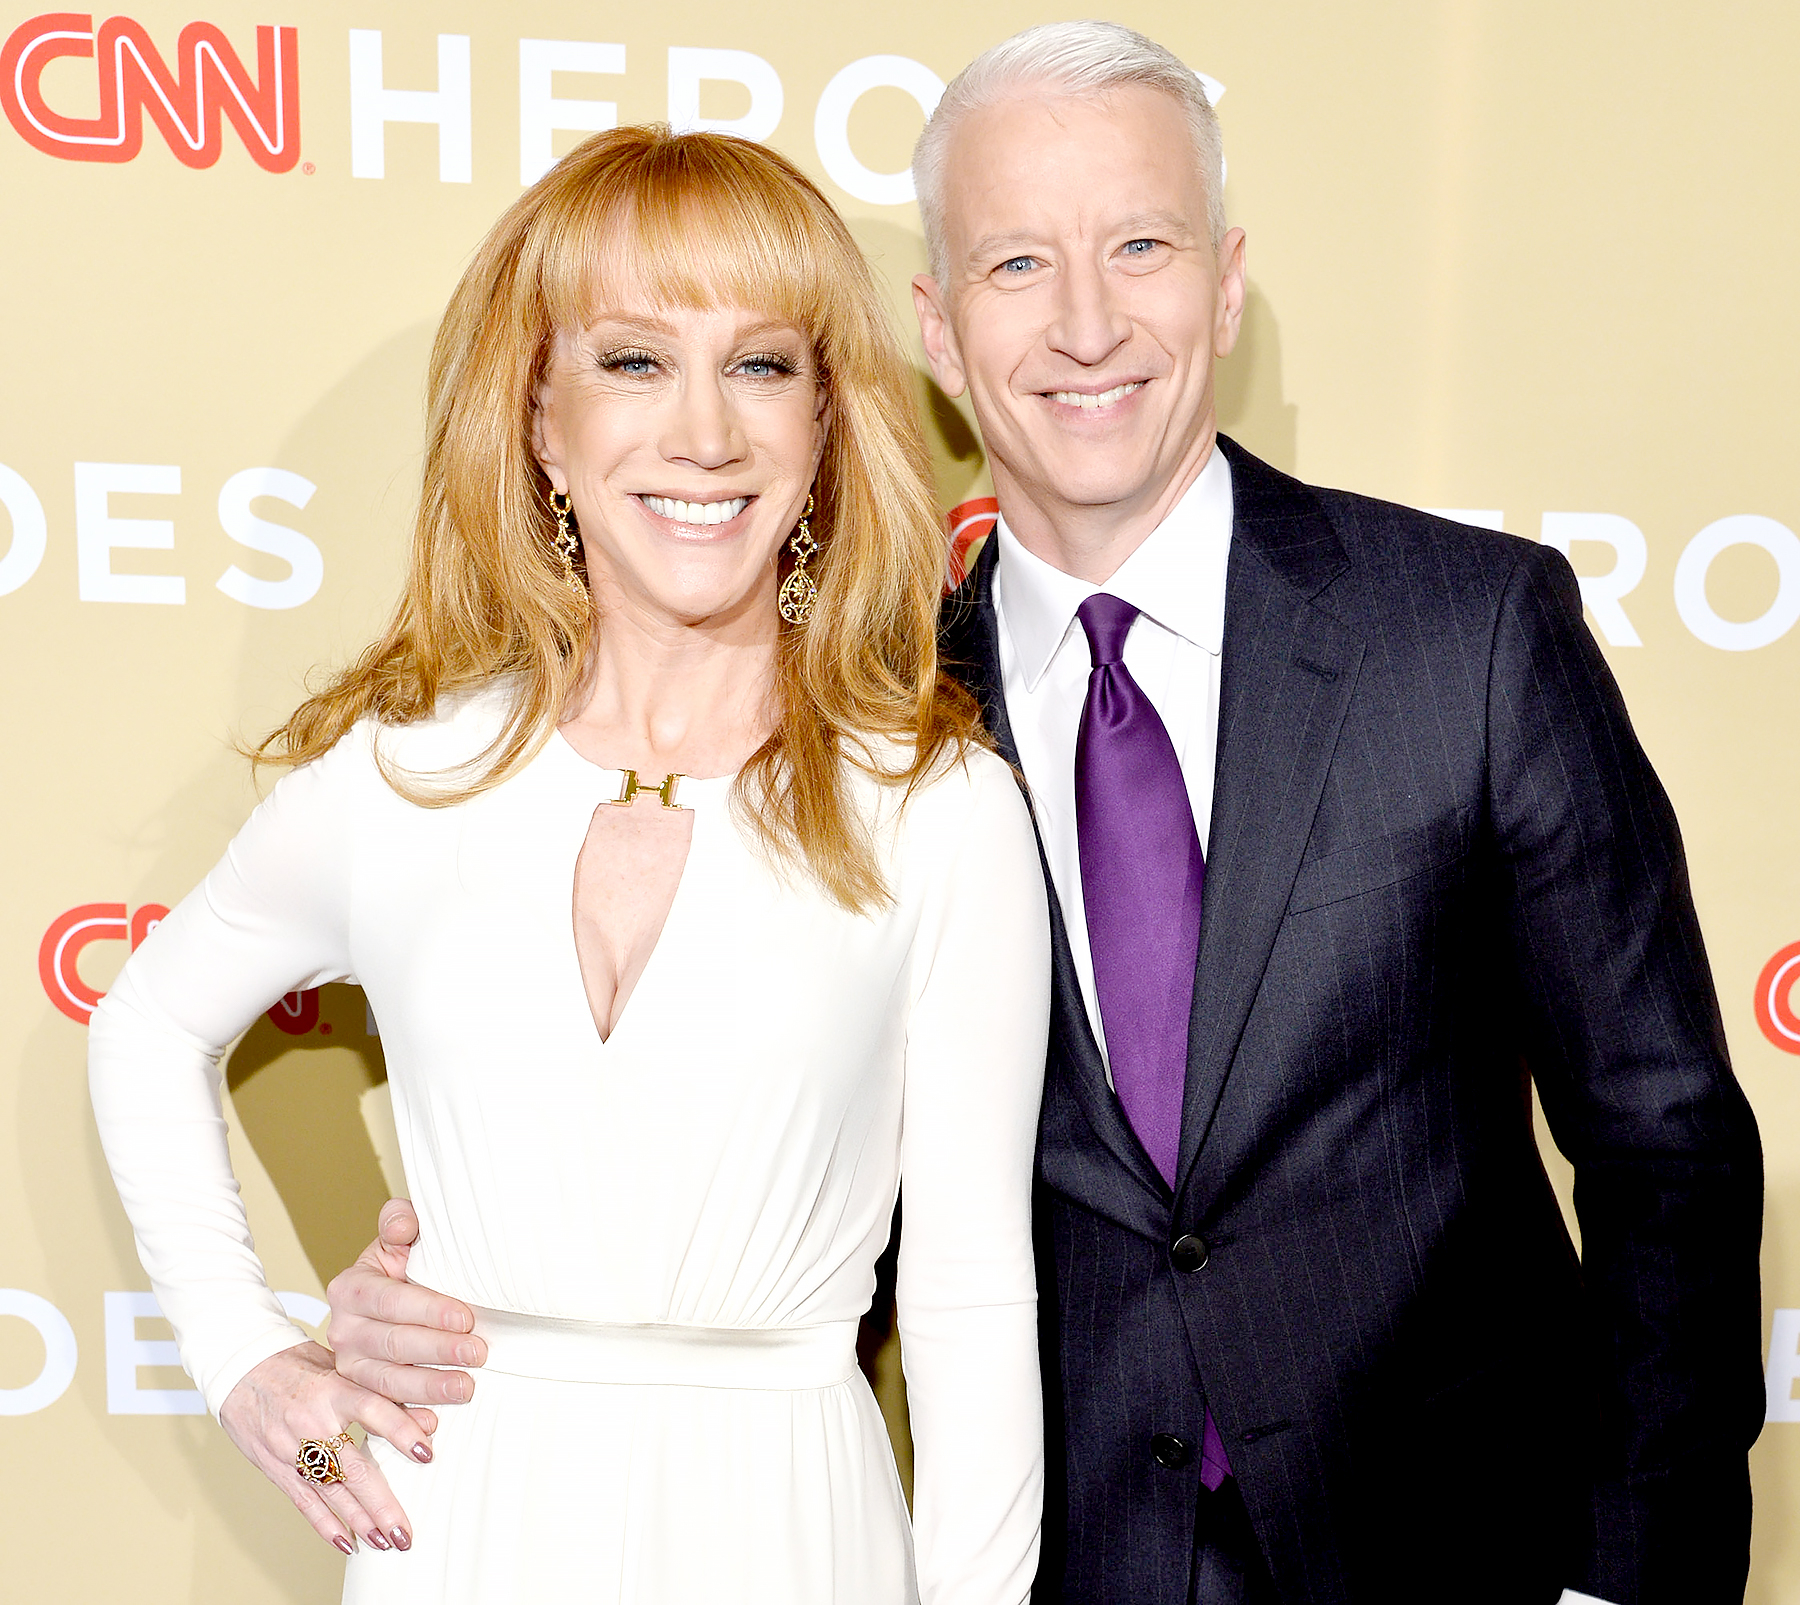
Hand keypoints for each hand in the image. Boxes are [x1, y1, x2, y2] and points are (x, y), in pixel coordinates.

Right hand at [219, 1340, 430, 1553]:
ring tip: (385, 1541)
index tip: (425, 1453)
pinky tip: (347, 1542)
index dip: (400, 1430)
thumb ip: (380, 1391)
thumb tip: (429, 1418)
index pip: (372, 1409)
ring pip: (330, 1493)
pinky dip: (326, 1525)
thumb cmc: (299, 1364)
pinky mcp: (277, 1468)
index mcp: (332, 1389)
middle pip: (351, 1468)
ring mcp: (291, 1450)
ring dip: (359, 1521)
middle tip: (404, 1530)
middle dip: (380, 1503)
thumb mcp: (342, 1364)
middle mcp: (312, 1423)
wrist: (242, 1369)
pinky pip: (303, 1502)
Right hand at [326, 1197, 485, 1408]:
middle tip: (478, 1352)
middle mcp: (344, 1330)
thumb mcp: (398, 1238)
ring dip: (428, 1388)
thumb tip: (402, 1226)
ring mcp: (350, 1366)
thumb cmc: (402, 1263)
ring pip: (387, 1382)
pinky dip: (406, 1422)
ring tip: (466, 1387)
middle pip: (392, 1344)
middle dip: (437, 1350)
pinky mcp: (362, 1394)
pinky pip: (382, 1412)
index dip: (428, 1310)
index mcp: (350, 1288)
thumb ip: (399, 1222)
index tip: (465, 1317)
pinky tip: (433, 1425)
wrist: (387, 1300)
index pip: (389, 1300)